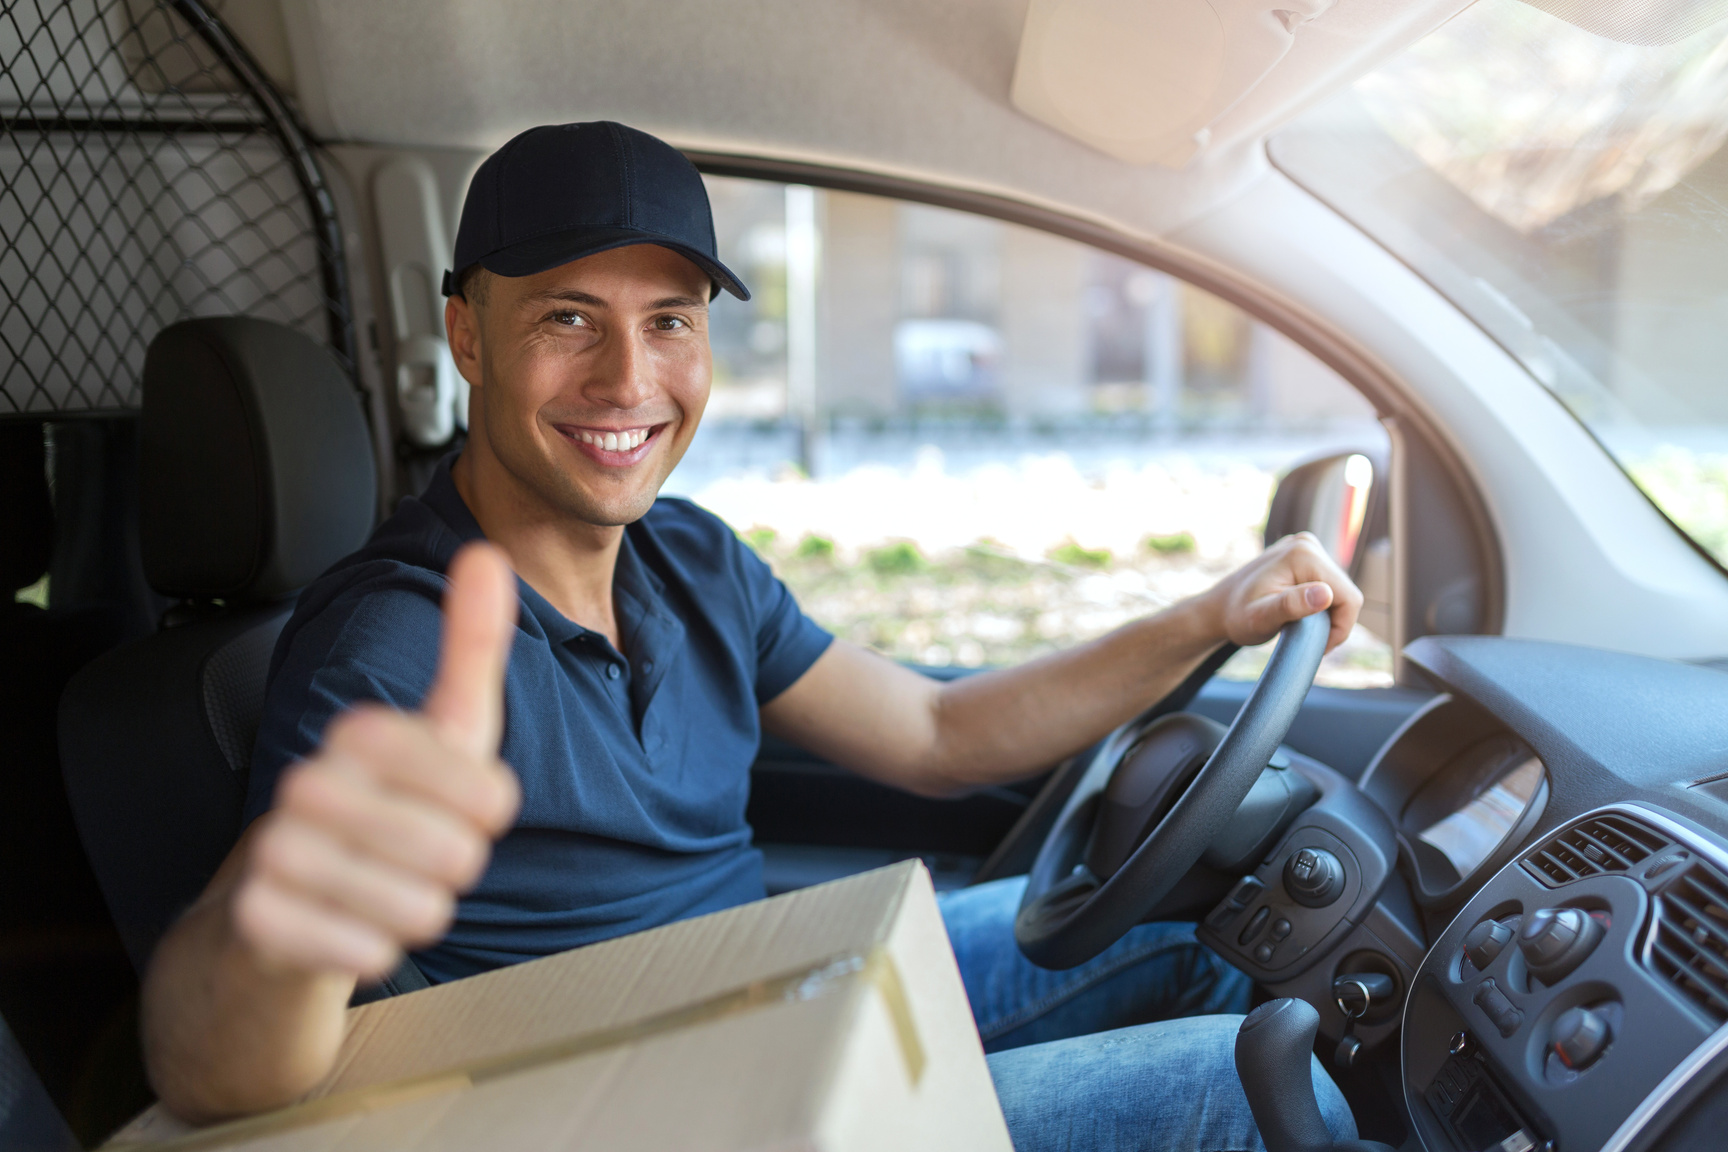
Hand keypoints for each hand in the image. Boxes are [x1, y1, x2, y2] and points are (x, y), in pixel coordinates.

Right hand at [231, 543, 521, 978]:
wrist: (271, 902)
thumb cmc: (380, 806)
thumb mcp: (440, 728)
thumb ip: (470, 646)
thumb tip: (486, 553)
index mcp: (363, 733)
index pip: (488, 792)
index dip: (488, 813)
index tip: (463, 805)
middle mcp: (311, 782)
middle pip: (458, 856)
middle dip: (453, 869)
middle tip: (419, 854)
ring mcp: (279, 850)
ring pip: (420, 910)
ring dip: (418, 911)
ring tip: (386, 888)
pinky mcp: (259, 920)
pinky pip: (368, 953)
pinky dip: (375, 950)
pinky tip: (351, 926)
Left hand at [1206, 532, 1363, 652]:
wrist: (1220, 608)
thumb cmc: (1237, 617)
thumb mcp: (1261, 618)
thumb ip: (1291, 606)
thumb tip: (1325, 595)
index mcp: (1304, 555)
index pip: (1348, 598)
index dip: (1340, 628)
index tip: (1319, 646)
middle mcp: (1307, 544)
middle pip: (1346, 592)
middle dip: (1334, 622)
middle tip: (1308, 640)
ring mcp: (1306, 546)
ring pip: (1339, 589)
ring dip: (1328, 614)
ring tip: (1302, 628)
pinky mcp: (1305, 555)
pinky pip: (1329, 584)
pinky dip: (1322, 604)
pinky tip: (1302, 614)